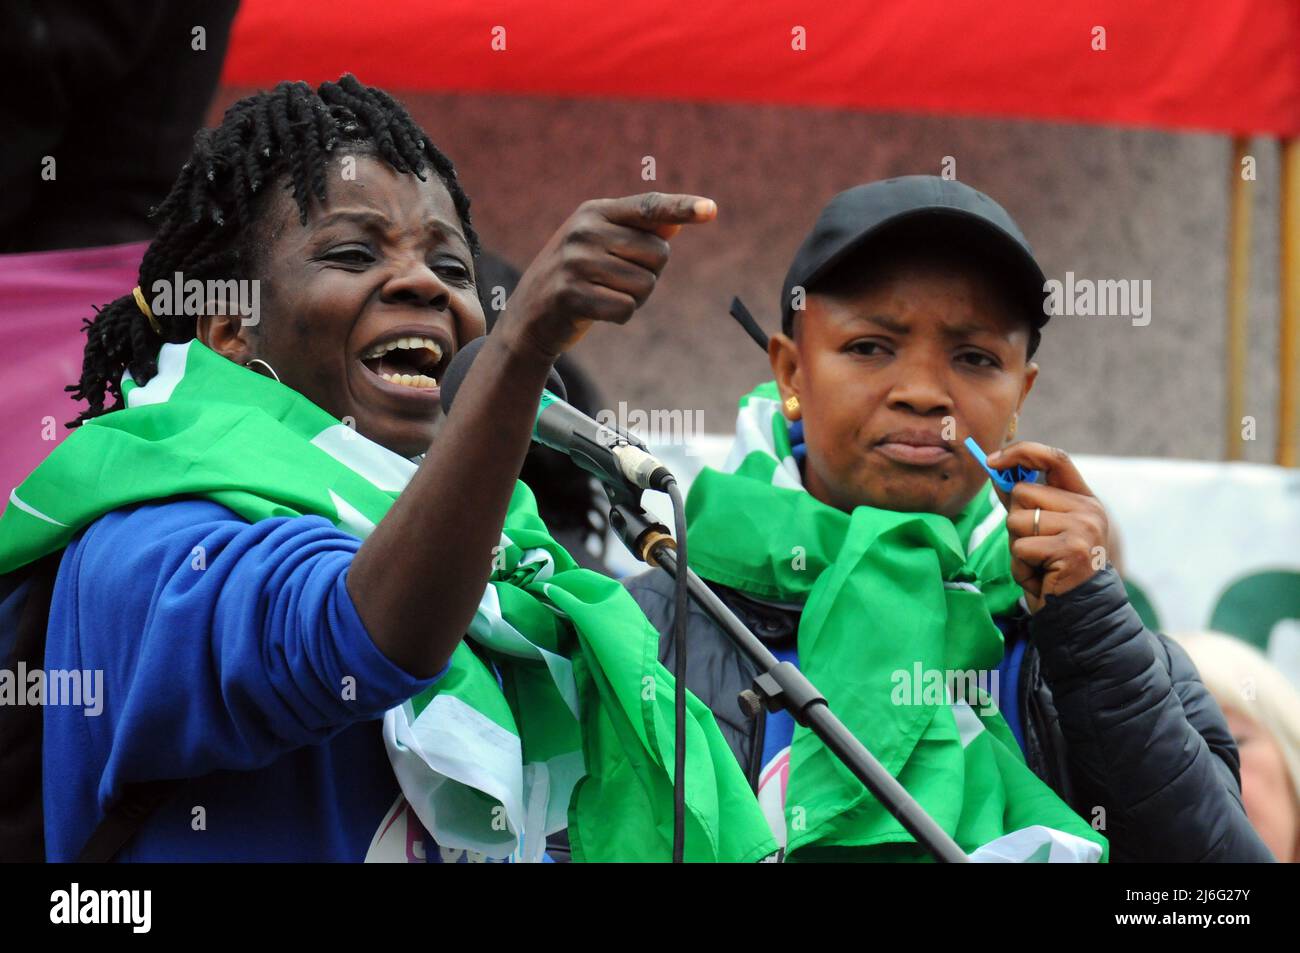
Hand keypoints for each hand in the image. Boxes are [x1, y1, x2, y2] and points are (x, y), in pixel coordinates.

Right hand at [498, 192, 716, 361]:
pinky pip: (627, 309)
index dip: (683, 208)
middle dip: (648, 274)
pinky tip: (597, 310)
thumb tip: (675, 224)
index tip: (711, 209)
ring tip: (604, 294)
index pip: (649, 207)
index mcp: (595, 212)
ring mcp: (575, 262)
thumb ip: (639, 232)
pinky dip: (620, 315)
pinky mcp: (571, 295)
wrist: (529, 316)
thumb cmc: (577, 276)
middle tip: (616, 279)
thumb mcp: (602, 246)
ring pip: (645, 285)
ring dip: (634, 298)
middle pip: (658, 254)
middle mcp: (585, 231)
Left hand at [986, 442, 1109, 612]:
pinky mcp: (1071, 549)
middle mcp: (1088, 509)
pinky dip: (1020, 567)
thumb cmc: (1054, 572)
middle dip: (1014, 522)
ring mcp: (1083, 528)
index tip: (992, 459)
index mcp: (1083, 499)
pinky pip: (1020, 547)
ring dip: (1016, 548)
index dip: (1022, 452)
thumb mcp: (1039, 531)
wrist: (1079, 615)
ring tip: (1038, 565)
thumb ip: (1023, 502)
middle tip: (1035, 549)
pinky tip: (1040, 577)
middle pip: (1022, 493)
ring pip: (1016, 520)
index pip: (1055, 458)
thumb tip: (994, 469)